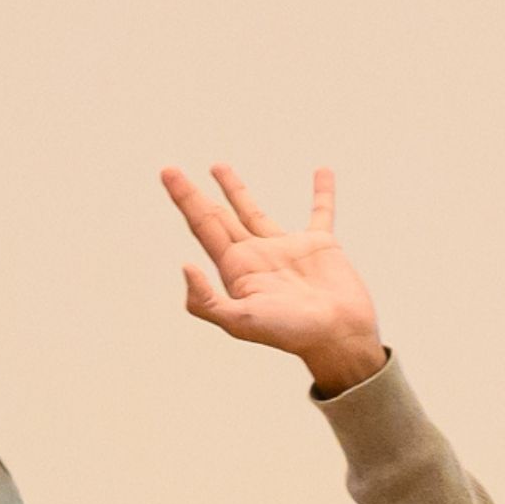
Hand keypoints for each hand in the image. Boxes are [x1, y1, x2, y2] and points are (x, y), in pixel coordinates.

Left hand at [162, 164, 384, 392]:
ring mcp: (285, 249)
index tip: (167, 173)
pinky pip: (320, 212)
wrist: (337, 337)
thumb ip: (207, 300)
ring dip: (234, 190)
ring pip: (252, 211)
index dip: (184, 199)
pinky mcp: (320, 245)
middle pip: (217, 217)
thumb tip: (184, 265)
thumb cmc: (290, 333)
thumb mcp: (239, 322)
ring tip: (216, 166)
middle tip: (171, 171)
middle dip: (195, 195)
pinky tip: (322, 171)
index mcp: (235, 269)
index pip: (203, 226)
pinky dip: (322, 192)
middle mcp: (255, 255)